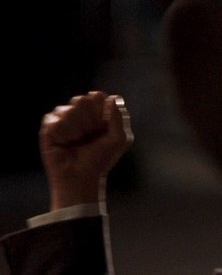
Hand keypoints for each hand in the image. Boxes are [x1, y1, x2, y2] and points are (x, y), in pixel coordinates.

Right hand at [40, 91, 133, 209]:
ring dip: (76, 130)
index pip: (96, 96)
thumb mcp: (119, 139)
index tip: (103, 127)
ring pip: (68, 110)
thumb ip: (119, 117)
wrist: (80, 177)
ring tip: (77, 142)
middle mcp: (80, 112)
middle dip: (88, 121)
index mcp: (97, 112)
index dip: (100, 111)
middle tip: (90, 137)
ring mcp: (63, 118)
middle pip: (81, 100)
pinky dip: (63, 135)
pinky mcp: (49, 127)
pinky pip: (55, 121)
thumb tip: (113, 98)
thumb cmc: (101, 159)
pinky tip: (65, 144)